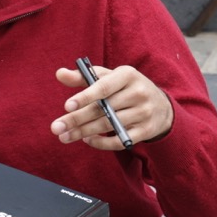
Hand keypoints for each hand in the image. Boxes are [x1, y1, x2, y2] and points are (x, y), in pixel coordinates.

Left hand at [51, 63, 173, 149]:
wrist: (161, 106)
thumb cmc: (126, 88)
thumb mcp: (110, 77)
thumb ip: (84, 76)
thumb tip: (59, 74)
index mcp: (128, 75)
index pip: (103, 87)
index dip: (85, 97)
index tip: (66, 106)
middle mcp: (138, 92)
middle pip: (103, 109)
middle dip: (77, 119)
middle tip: (56, 128)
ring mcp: (144, 112)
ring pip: (109, 125)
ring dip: (84, 132)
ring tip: (65, 136)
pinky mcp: (146, 130)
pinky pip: (119, 140)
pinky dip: (101, 142)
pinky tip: (88, 139)